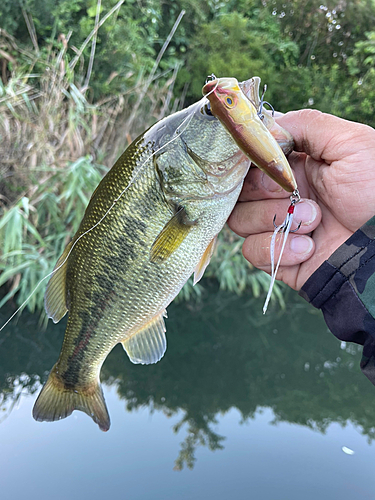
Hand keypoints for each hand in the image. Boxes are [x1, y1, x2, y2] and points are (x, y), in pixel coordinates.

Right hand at [227, 109, 374, 289]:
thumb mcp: (350, 143)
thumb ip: (306, 124)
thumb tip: (265, 128)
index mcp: (295, 165)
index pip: (249, 158)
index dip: (247, 159)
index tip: (259, 161)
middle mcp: (281, 194)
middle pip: (237, 189)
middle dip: (261, 190)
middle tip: (292, 192)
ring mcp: (278, 225)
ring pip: (239, 219)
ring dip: (275, 220)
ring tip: (314, 221)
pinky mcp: (278, 256)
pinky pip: (253, 250)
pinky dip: (278, 249)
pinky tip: (308, 248)